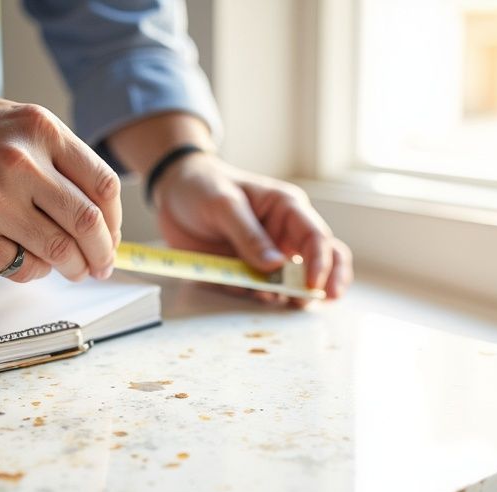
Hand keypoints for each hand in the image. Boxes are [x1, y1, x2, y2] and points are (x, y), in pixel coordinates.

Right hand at [0, 51, 119, 282]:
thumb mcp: (10, 123)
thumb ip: (54, 157)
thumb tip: (100, 212)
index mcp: (39, 130)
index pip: (103, 186)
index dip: (115, 221)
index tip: (111, 238)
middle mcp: (20, 162)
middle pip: (89, 224)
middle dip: (102, 254)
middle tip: (101, 267)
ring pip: (60, 251)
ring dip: (73, 268)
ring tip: (70, 270)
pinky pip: (21, 267)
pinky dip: (31, 271)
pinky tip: (22, 261)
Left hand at [153, 153, 352, 305]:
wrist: (172, 193)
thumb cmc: (203, 186)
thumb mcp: (224, 204)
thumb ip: (248, 235)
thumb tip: (275, 266)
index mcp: (287, 209)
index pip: (316, 237)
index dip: (320, 262)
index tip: (312, 285)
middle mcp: (283, 235)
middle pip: (320, 261)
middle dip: (324, 283)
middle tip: (315, 301)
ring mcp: (267, 256)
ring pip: (291, 283)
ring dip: (285, 296)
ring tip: (267, 296)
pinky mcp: (247, 272)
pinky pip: (258, 292)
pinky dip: (252, 296)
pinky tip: (238, 286)